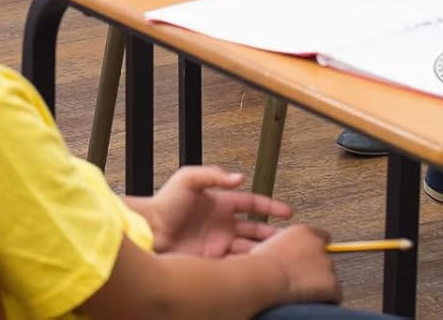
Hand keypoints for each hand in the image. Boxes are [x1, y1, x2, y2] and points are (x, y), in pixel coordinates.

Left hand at [146, 166, 292, 257]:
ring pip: (249, 248)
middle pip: (256, 229)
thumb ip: (213, 175)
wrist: (150, 230)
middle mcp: (223, 224)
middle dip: (274, 233)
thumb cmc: (165, 202)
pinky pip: (236, 263)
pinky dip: (248, 265)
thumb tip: (238, 176)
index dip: (270, 206)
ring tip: (279, 255)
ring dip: (263, 251)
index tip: (288, 211)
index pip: (252, 203)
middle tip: (291, 239)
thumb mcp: (188, 179)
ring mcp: (219, 243)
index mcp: (221, 203)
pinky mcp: (213, 260)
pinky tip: (258, 267)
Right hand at [251, 224, 340, 305]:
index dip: (316, 248)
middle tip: (302, 277)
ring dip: (321, 282)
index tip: (313, 256)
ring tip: (303, 289)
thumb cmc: (262, 262)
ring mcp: (327, 264)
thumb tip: (284, 250)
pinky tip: (310, 299)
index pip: (321, 236)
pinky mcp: (332, 285)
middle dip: (317, 267)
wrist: (267, 277)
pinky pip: (334, 294)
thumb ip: (284, 242)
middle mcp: (318, 245)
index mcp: (304, 232)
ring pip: (330, 276)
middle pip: (325, 257)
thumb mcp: (270, 243)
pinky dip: (326, 298)